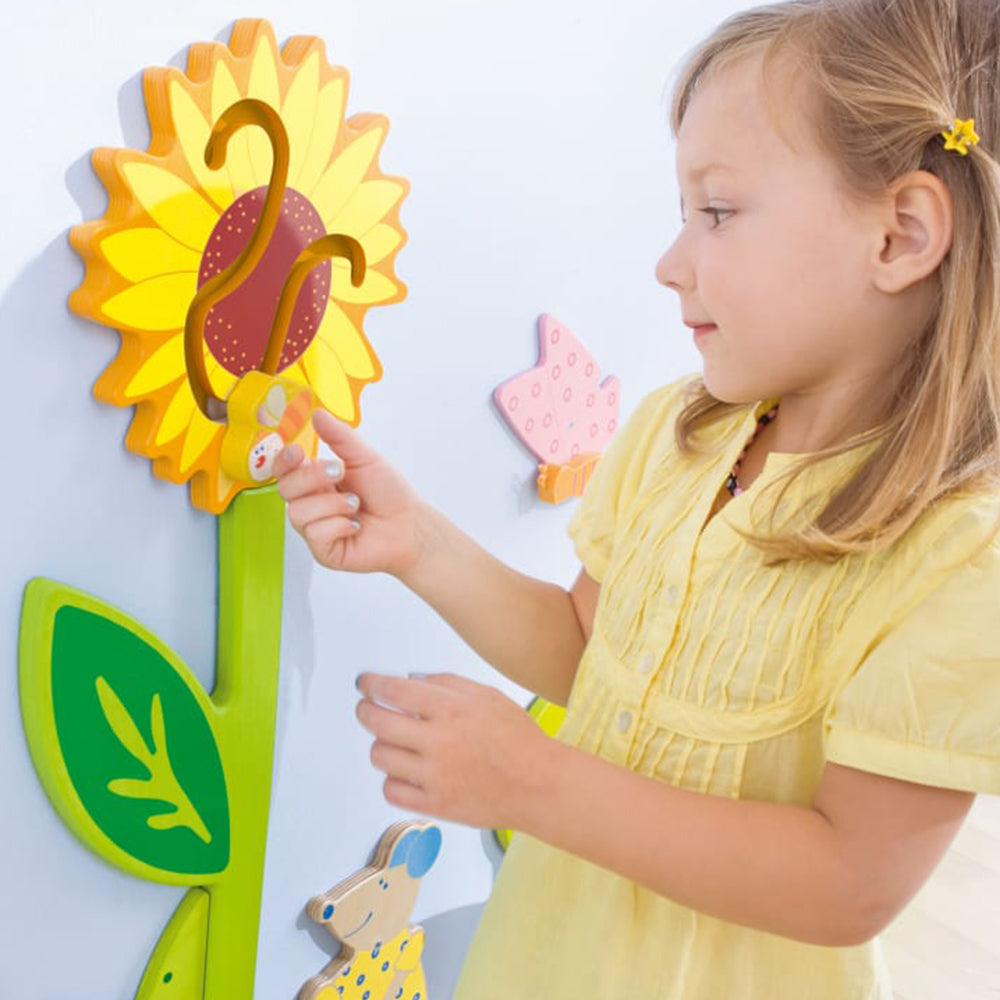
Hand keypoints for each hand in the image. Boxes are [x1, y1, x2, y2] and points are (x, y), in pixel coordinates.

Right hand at [274, 410, 423, 576]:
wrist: (410, 525)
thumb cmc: (389, 493)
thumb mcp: (365, 458)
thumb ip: (339, 437)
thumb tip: (317, 414)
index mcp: (316, 480)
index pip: (284, 469)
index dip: (284, 460)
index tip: (298, 452)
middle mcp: (310, 503)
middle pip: (285, 489)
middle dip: (313, 477)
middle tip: (341, 473)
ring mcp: (314, 528)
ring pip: (297, 513)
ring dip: (332, 504)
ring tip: (355, 504)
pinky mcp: (323, 550)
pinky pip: (315, 534)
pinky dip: (338, 525)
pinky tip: (355, 525)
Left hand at [355, 672, 554, 829]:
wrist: (538, 785)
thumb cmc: (518, 739)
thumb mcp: (488, 696)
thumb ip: (447, 683)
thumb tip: (412, 679)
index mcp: (452, 710)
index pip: (394, 691)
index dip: (371, 684)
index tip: (364, 683)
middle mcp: (438, 741)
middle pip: (378, 722)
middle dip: (365, 711)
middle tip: (366, 708)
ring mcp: (434, 776)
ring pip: (380, 756)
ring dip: (382, 744)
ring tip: (396, 741)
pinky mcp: (435, 804)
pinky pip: (391, 790)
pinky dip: (392, 778)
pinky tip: (405, 770)